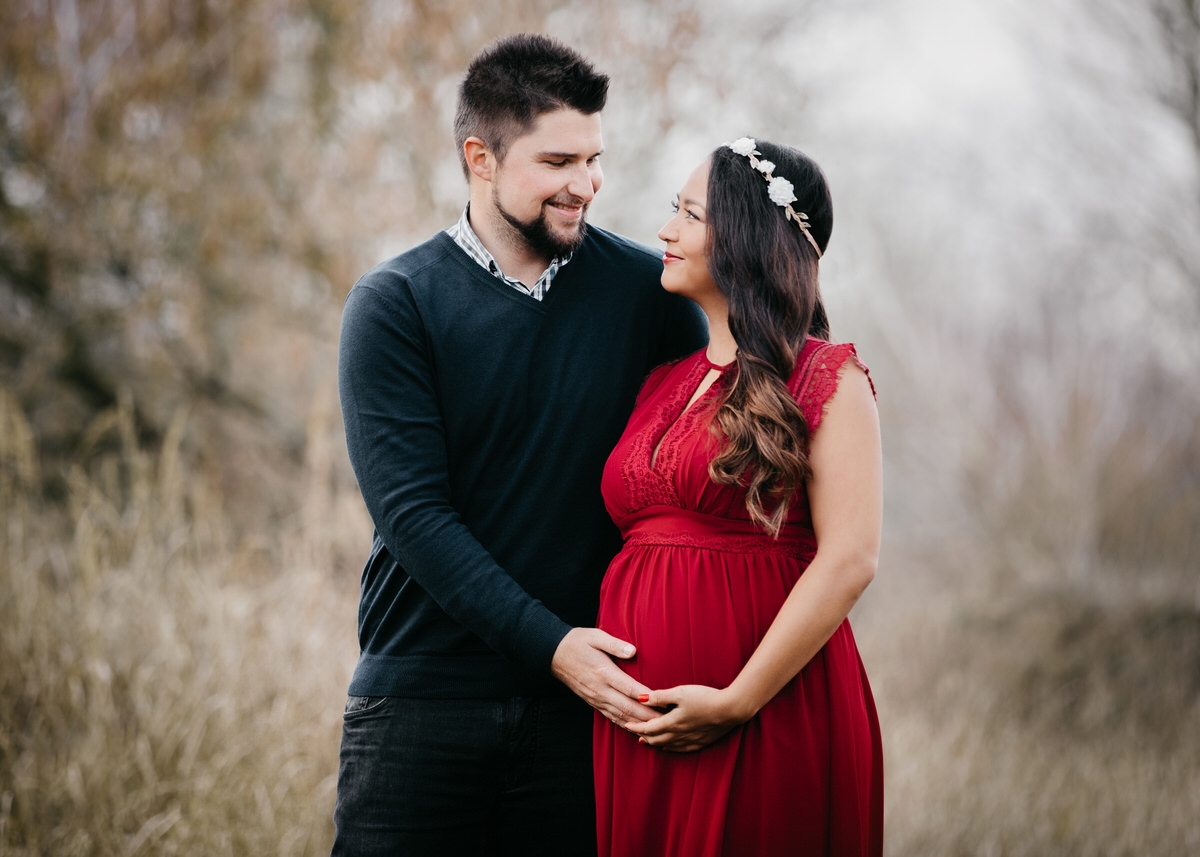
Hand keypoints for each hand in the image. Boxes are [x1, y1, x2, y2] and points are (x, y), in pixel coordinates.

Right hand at [551, 628, 658, 726]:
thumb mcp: (596, 636)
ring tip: (657, 731)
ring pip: (621, 716)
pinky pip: (612, 717)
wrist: (554, 654)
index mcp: (604, 672)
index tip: (663, 703)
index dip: (647, 697)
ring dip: (639, 725)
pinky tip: (637, 730)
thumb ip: (615, 644)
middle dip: (648, 717)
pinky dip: (626, 725)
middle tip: (668, 722)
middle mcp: (601, 689)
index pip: (629, 688)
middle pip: (628, 707)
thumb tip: (633, 651)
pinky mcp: (593, 703)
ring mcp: (596, 698)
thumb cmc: (577, 642)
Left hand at [624, 685, 749, 752]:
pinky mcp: (701, 742)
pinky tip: (668, 746)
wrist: (731, 709)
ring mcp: (690, 741)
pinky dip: (669, 748)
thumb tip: (640, 698)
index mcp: (672, 722)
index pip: (648, 728)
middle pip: (655, 739)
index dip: (636, 726)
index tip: (626, 723)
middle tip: (633, 731)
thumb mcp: (680, 692)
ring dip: (654, 742)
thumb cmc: (705, 697)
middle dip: (642, 735)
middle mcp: (679, 735)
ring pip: (666, 745)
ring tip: (645, 740)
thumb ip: (659, 696)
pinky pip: (680, 749)